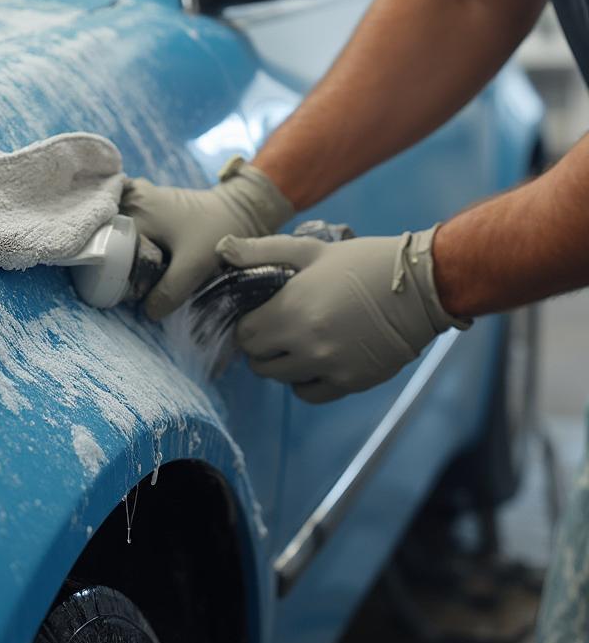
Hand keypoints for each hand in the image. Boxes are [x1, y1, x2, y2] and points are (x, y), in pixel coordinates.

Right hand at [120, 164, 292, 319]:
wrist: (242, 208)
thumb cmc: (218, 232)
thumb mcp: (194, 266)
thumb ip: (169, 291)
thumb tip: (147, 312)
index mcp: (135, 210)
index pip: (108, 246)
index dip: (117, 273)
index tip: (132, 291)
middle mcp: (130, 199)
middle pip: (109, 239)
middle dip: (121, 264)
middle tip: (139, 285)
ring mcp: (138, 198)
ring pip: (119, 235)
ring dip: (129, 256)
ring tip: (146, 274)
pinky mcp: (148, 204)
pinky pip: (131, 229)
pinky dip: (136, 246)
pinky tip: (149, 262)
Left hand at [217, 227, 470, 402]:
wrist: (421, 287)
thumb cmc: (363, 263)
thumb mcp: (310, 250)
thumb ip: (261, 252)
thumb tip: (222, 249)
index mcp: (292, 310)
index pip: (245, 335)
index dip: (247, 325)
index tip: (258, 316)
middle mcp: (307, 344)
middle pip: (259, 362)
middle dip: (260, 347)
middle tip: (274, 330)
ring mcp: (329, 366)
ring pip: (282, 380)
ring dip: (282, 365)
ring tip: (296, 343)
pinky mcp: (351, 382)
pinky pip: (311, 394)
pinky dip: (305, 382)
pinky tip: (314, 361)